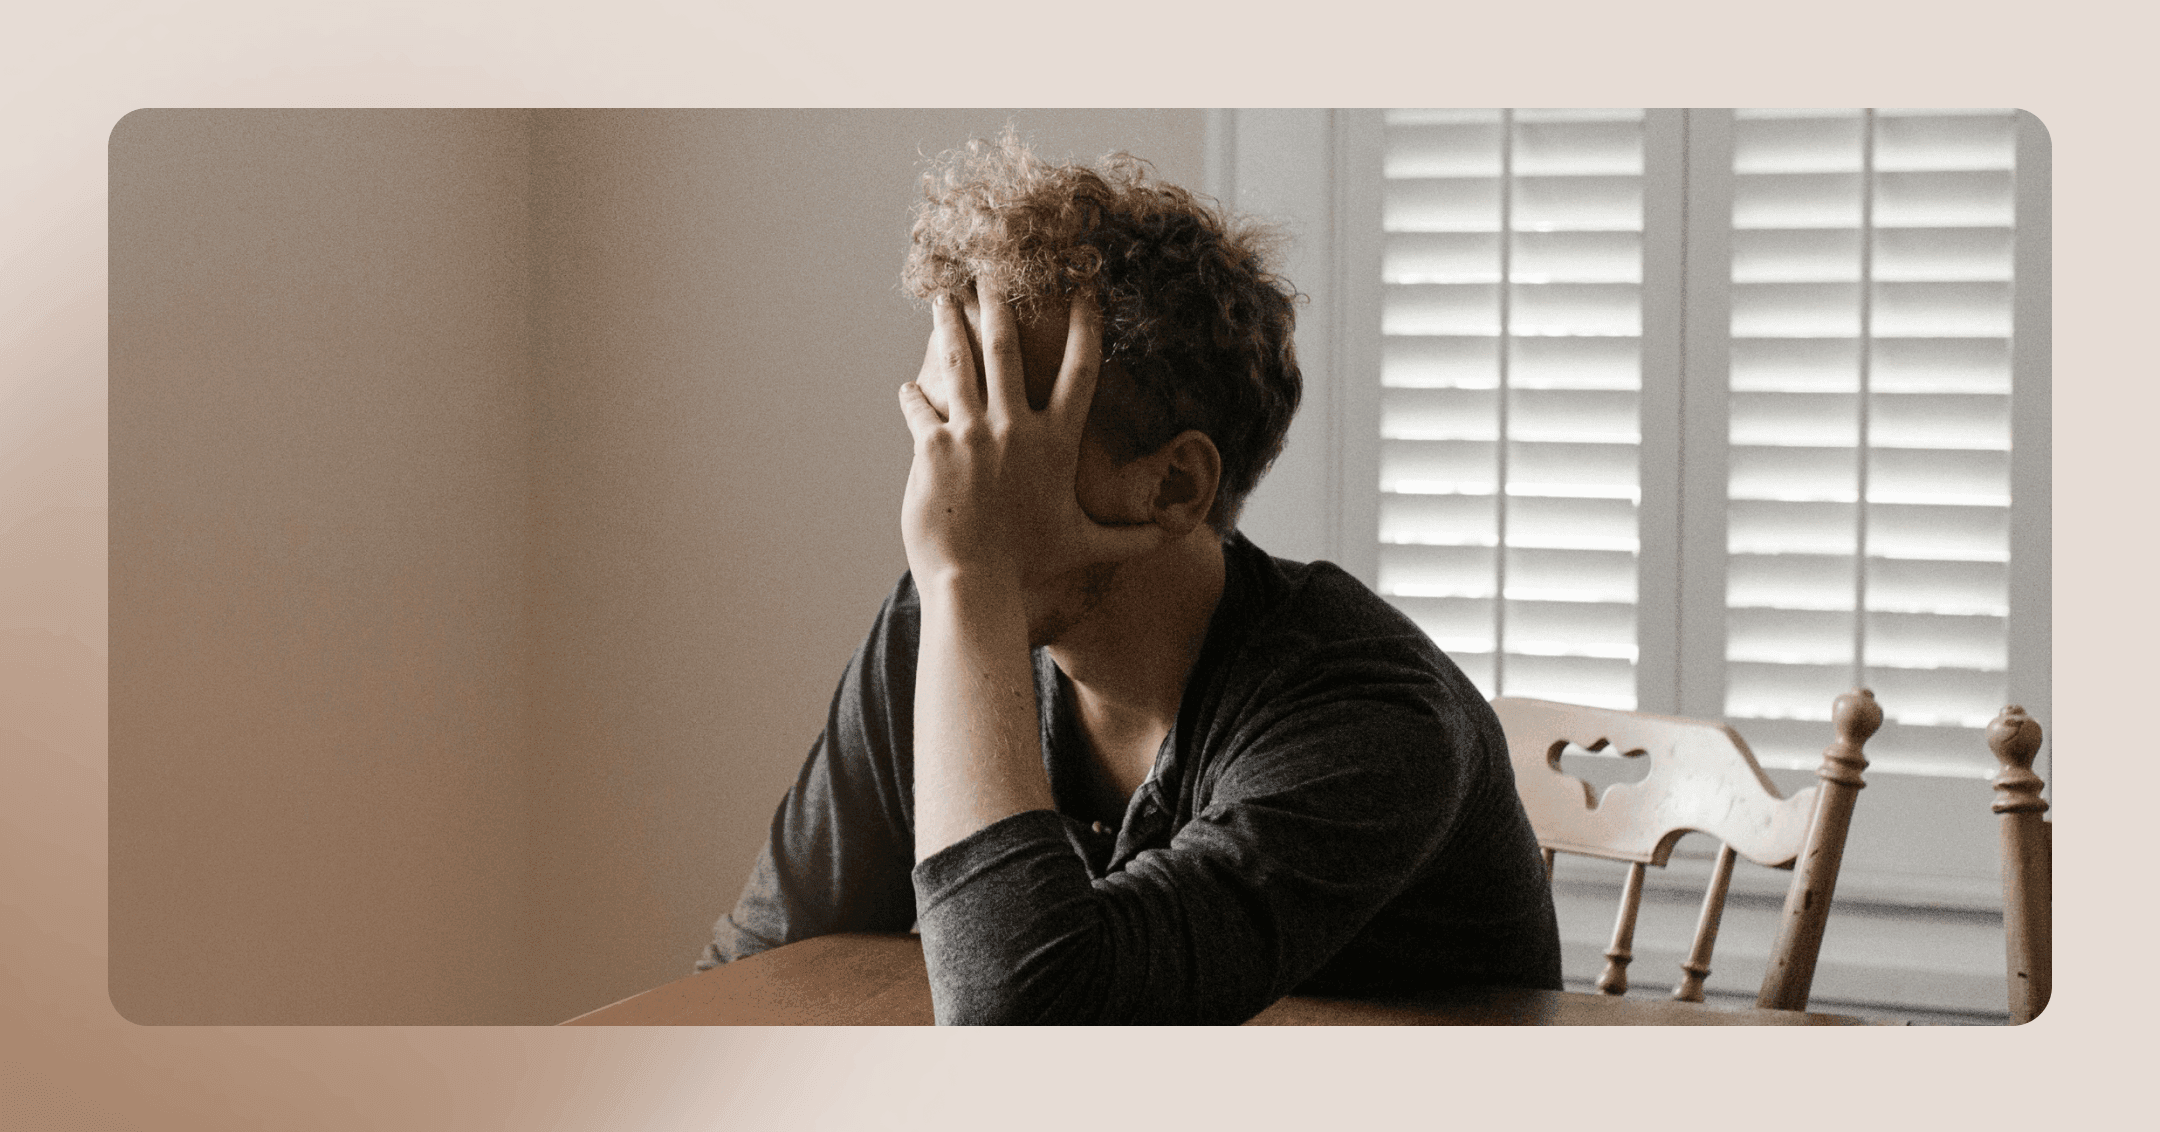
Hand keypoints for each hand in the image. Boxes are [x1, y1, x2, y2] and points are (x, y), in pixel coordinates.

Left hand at [896, 281, 1165, 589]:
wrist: (977, 583)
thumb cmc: (1031, 566)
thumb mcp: (1086, 547)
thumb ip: (1130, 538)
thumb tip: (1173, 539)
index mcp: (1055, 441)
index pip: (1080, 370)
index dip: (1084, 326)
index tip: (1084, 290)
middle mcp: (1014, 427)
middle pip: (1007, 347)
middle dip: (999, 304)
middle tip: (992, 270)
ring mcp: (971, 434)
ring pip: (958, 362)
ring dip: (949, 325)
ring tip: (942, 297)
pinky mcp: (932, 447)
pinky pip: (919, 407)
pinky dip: (913, 396)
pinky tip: (907, 388)